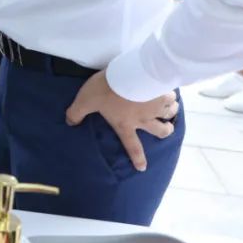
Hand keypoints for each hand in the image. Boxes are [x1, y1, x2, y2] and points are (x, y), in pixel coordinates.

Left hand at [65, 70, 179, 171]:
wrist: (129, 74)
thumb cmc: (106, 90)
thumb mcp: (85, 101)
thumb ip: (76, 112)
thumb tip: (69, 122)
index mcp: (125, 124)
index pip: (132, 145)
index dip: (137, 158)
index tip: (143, 168)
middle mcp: (144, 119)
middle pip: (160, 131)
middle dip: (165, 131)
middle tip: (166, 128)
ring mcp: (156, 106)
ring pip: (169, 114)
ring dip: (171, 112)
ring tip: (170, 108)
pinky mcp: (163, 92)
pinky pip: (172, 97)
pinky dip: (172, 96)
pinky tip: (168, 90)